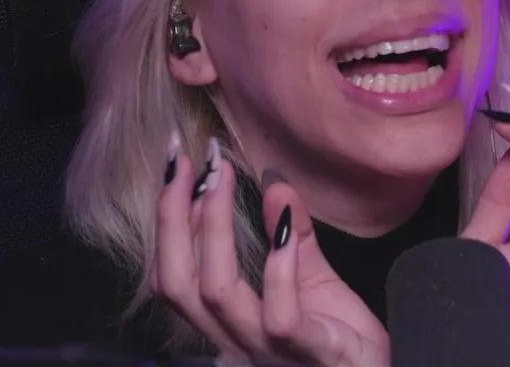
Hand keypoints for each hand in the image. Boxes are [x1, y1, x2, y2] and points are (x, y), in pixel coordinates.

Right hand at [150, 136, 389, 365]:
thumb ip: (291, 237)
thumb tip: (275, 181)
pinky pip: (281, 317)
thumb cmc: (341, 340)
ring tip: (222, 179)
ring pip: (217, 294)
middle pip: (177, 283)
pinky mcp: (310, 355)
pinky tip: (282, 230)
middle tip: (189, 162)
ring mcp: (268, 352)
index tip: (178, 166)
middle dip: (173, 217)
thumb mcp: (313, 279)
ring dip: (214, 228)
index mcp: (227, 322)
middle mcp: (235, 340)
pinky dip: (278, 269)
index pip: (172, 276)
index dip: (167, 222)